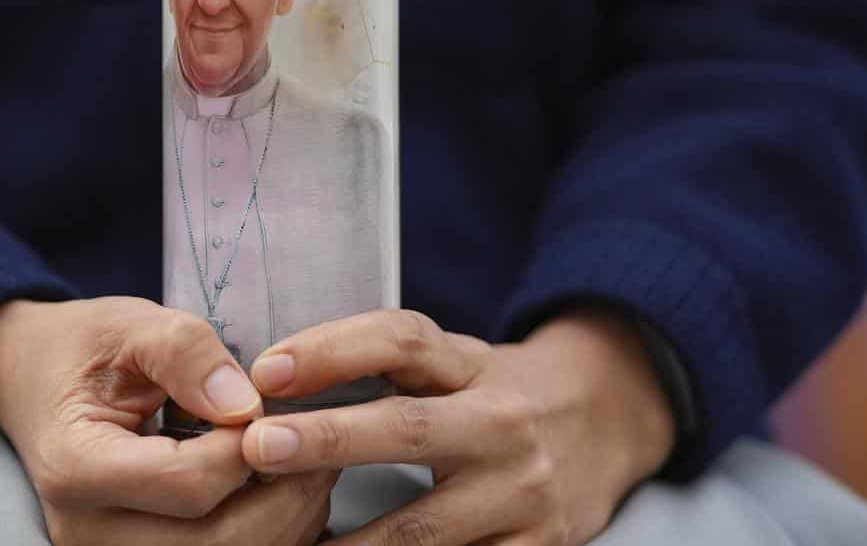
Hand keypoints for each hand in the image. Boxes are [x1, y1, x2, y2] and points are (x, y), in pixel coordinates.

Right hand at [0, 297, 335, 544]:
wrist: (31, 384)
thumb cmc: (81, 350)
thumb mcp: (128, 324)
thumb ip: (185, 352)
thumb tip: (246, 404)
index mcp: (76, 468)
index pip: (189, 484)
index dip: (250, 448)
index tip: (272, 406)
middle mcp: (87, 531)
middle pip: (217, 544)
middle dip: (286, 494)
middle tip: (319, 441)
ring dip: (287, 520)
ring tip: (306, 463)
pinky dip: (271, 535)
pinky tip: (282, 491)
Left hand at [240, 309, 675, 545]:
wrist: (609, 422)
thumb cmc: (495, 392)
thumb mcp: (453, 361)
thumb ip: (380, 365)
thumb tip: (268, 385)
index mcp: (471, 364)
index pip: (401, 341)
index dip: (332, 349)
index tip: (266, 370)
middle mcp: (502, 423)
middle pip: (407, 428)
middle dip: (328, 439)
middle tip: (257, 447)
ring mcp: (523, 494)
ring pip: (421, 529)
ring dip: (347, 544)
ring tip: (284, 541)